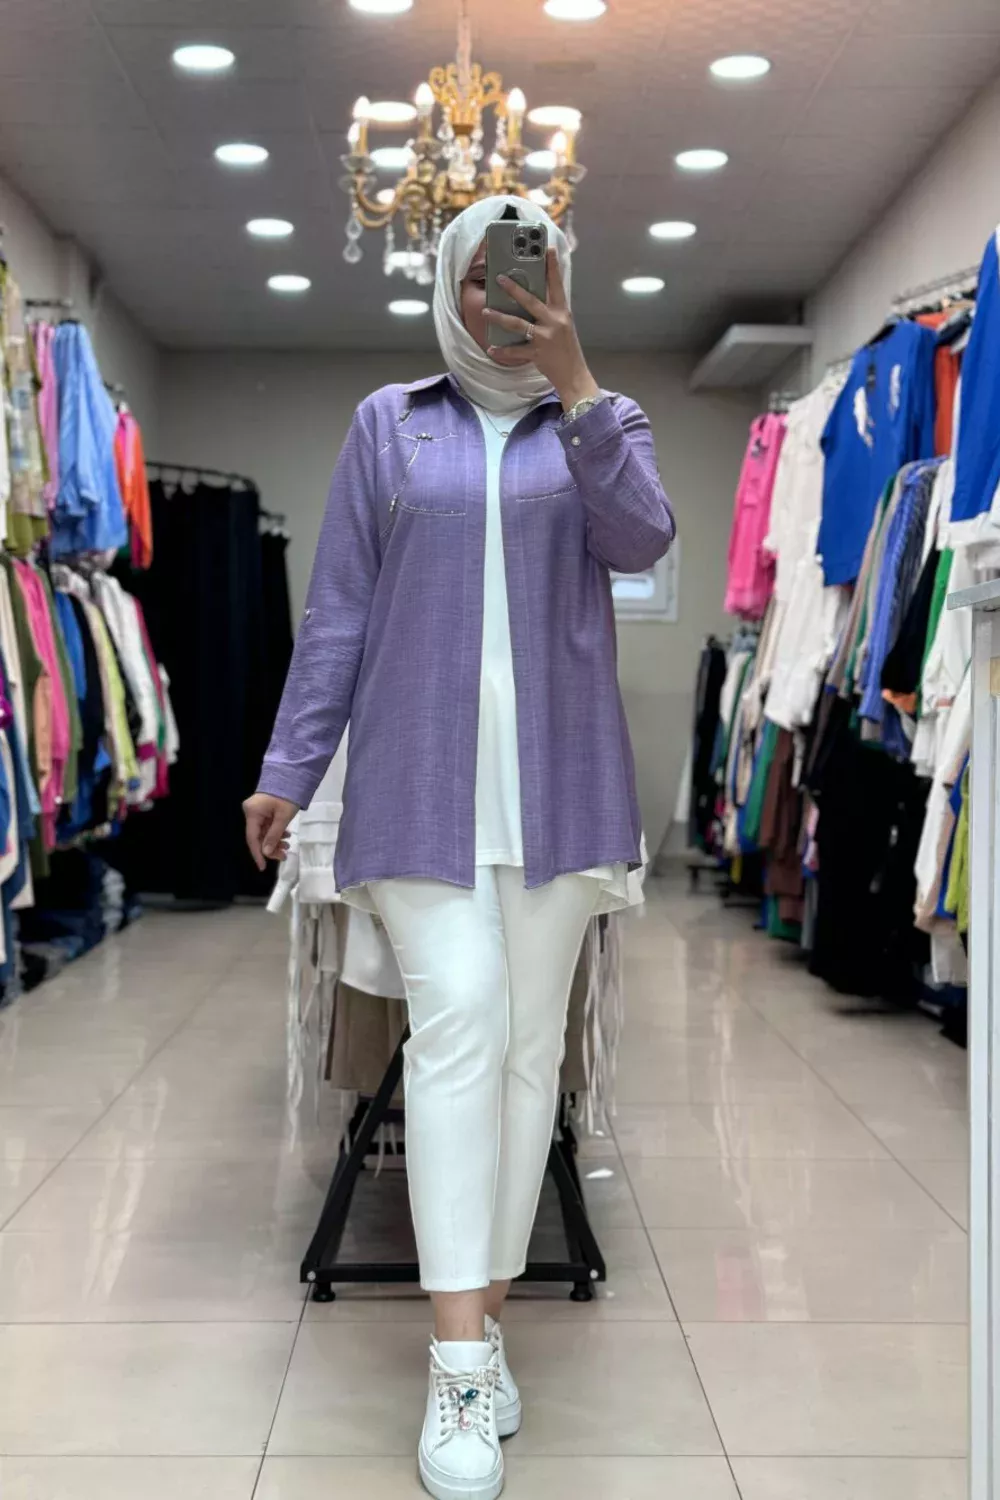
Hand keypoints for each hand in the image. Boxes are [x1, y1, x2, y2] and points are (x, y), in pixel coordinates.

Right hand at [243, 792, 297, 870]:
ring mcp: (257, 811)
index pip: (252, 838)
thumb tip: (266, 853)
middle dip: (270, 848)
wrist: (292, 776)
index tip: (263, 867)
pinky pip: (267, 826)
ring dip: (275, 841)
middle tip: (284, 855)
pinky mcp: (263, 810)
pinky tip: (286, 836)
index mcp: (252, 813)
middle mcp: (251, 812)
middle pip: (258, 837)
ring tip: (287, 846)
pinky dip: (276, 832)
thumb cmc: (288, 795)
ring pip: (263, 832)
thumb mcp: (283, 817)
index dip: (258, 854)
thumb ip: (274, 835)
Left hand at [483, 247, 599, 410]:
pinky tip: (492, 348)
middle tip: (499, 278)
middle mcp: (554, 322)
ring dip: (499, 317)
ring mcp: (545, 338)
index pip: (557, 285)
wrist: (574, 375)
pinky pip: (516, 351)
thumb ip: (551, 313)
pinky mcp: (538, 354)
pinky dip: (502, 351)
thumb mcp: (564, 326)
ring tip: (485, 311)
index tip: (546, 249)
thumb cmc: (567, 349)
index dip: (552, 266)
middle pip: (531, 301)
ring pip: (518, 324)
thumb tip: (531, 300)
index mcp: (562, 312)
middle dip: (514, 289)